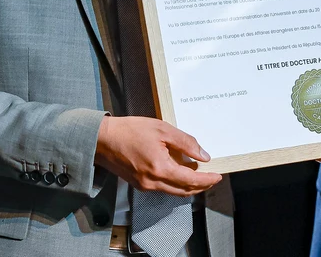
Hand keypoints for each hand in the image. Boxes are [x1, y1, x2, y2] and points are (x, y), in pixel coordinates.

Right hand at [95, 116, 222, 196]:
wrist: (102, 139)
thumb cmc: (129, 130)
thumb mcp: (161, 129)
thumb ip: (185, 142)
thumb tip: (203, 155)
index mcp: (160, 169)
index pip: (191, 181)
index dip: (207, 180)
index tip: (218, 176)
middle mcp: (153, 183)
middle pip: (184, 191)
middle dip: (200, 186)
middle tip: (211, 177)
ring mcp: (144, 186)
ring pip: (173, 191)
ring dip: (188, 185)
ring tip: (197, 174)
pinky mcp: (138, 184)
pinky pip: (162, 188)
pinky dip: (174, 182)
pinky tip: (177, 171)